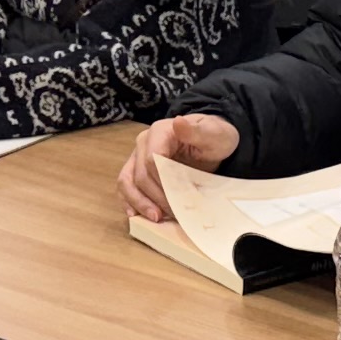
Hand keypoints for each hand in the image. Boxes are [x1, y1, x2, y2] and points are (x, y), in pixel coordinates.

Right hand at [118, 113, 239, 221]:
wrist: (212, 141)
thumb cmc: (214, 137)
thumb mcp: (214, 134)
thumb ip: (197, 130)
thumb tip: (178, 121)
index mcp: (160, 131)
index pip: (151, 159)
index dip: (162, 182)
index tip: (178, 198)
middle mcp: (143, 143)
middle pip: (140, 175)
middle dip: (155, 197)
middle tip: (173, 214)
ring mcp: (137, 157)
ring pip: (126, 181)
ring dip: (139, 202)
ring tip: (155, 218)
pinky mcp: (137, 170)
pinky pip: (126, 186)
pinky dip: (129, 201)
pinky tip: (136, 215)